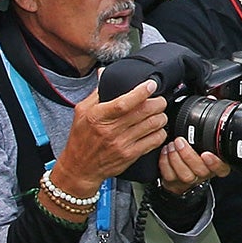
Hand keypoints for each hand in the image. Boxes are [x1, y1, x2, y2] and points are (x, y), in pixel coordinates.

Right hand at [49, 80, 167, 192]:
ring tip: (159, 113)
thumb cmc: (80, 139)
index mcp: (98, 116)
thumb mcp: (81, 112)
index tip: (151, 84)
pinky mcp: (130, 155)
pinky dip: (160, 132)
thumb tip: (104, 73)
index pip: (124, 102)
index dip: (141, 92)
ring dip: (161, 116)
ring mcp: (122, 144)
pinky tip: (157, 129)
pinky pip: (154, 141)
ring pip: (153, 125)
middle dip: (158, 102)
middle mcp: (110, 130)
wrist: (80, 168)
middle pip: (144, 112)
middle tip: (159, 100)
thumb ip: (96, 93)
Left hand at [156, 139, 227, 196]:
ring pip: (185, 175)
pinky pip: (170, 176)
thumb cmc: (195, 150)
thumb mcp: (205, 142)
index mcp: (216, 164)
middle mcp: (205, 174)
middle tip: (179, 141)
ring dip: (175, 158)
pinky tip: (165, 151)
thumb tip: (208, 116)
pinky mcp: (175, 183)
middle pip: (201, 171)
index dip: (214, 163)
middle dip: (188, 155)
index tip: (206, 154)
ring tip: (171, 145)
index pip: (222, 168)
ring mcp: (190, 180)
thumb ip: (208, 136)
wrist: (181, 167)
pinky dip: (165, 163)